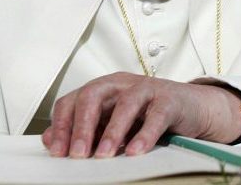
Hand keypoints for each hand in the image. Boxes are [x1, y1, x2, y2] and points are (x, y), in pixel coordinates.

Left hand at [42, 72, 240, 158]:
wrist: (190, 107)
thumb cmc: (147, 114)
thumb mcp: (110, 120)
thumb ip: (84, 128)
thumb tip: (50, 140)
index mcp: (101, 88)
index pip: (72, 100)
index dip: (62, 125)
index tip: (57, 152)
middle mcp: (119, 84)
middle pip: (93, 96)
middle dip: (82, 126)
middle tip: (77, 154)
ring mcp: (145, 89)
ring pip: (124, 104)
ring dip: (112, 132)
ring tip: (103, 156)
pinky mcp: (168, 99)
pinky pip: (155, 116)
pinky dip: (144, 134)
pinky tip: (136, 152)